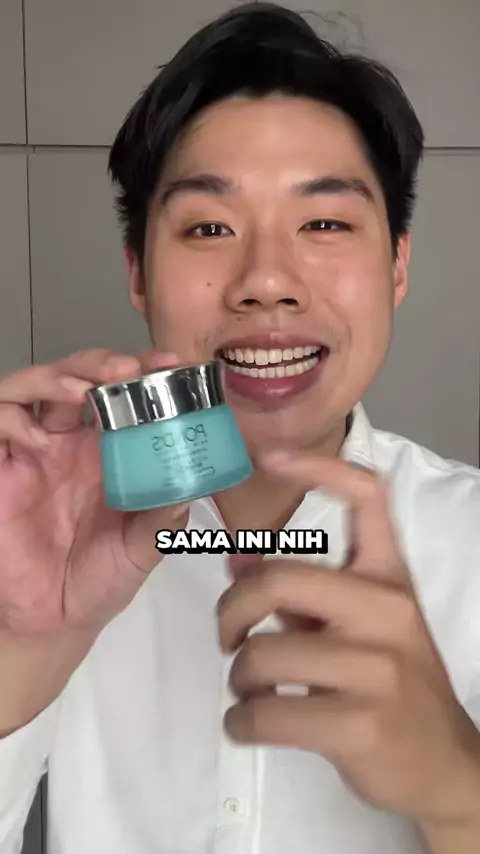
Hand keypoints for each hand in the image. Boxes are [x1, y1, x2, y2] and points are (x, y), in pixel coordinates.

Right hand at [0, 348, 188, 636]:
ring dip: (55, 377)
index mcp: (106, 450)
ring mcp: (29, 452)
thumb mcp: (141, 549)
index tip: (170, 363)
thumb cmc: (100, 579)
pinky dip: (9, 416)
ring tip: (83, 388)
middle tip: (127, 369)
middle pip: (76, 378)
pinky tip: (34, 430)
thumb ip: (162, 521)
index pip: (120, 393)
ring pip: (31, 389)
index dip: (142, 371)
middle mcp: (67, 441)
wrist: (54, 622)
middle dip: (100, 363)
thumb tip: (190, 491)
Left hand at [218, 450, 479, 831]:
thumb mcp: (360, 629)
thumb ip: (301, 595)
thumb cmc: (393, 685)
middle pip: (278, 581)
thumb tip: (236, 562)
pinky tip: (247, 724)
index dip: (319, 469)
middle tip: (227, 636)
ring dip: (238, 678)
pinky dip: (241, 722)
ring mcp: (377, 667)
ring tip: (249, 691)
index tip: (271, 457)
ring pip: (263, 654)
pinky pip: (266, 714)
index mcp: (388, 579)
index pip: (367, 499)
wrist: (442, 763)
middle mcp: (386, 611)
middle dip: (230, 611)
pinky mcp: (359, 724)